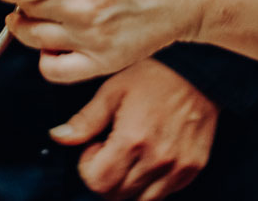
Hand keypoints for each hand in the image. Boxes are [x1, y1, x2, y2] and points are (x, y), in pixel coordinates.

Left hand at [0, 0, 213, 83]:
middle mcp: (76, 3)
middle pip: (21, 10)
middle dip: (24, 0)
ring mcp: (89, 36)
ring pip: (31, 39)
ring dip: (31, 26)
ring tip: (52, 13)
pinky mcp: (103, 60)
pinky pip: (53, 70)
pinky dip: (47, 59)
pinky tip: (58, 42)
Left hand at [52, 60, 215, 200]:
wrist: (199, 69)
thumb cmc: (153, 75)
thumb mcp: (112, 90)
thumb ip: (85, 120)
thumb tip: (58, 137)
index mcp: (133, 139)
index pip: (98, 183)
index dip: (88, 167)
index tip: (95, 147)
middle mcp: (157, 159)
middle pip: (117, 195)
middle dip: (106, 176)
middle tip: (111, 148)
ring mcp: (178, 167)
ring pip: (141, 200)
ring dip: (128, 184)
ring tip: (131, 155)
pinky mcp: (193, 168)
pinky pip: (165, 192)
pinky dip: (152, 183)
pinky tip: (150, 156)